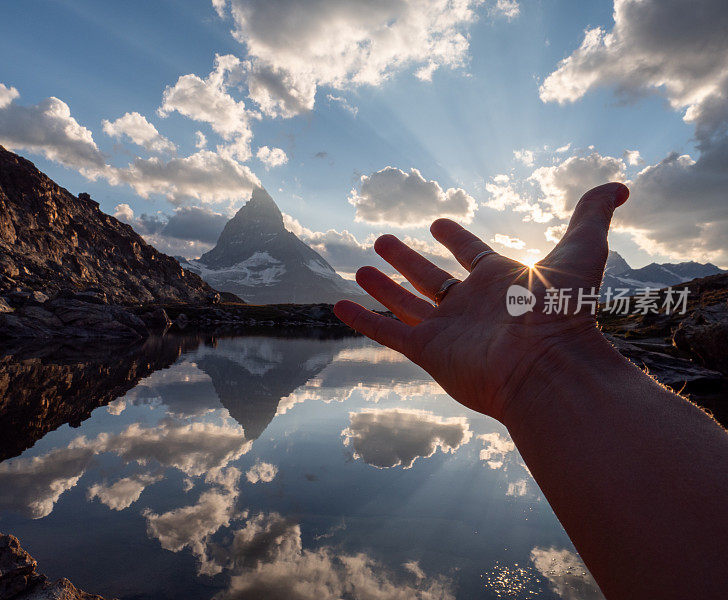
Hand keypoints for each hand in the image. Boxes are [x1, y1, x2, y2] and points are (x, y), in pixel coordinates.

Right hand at [334, 182, 629, 424]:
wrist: (547, 366)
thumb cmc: (564, 310)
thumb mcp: (582, 249)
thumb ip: (593, 214)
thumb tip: (619, 185)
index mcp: (499, 280)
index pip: (471, 254)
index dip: (455, 237)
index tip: (437, 223)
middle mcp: (470, 305)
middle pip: (430, 277)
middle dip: (407, 259)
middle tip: (384, 239)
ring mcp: (447, 330)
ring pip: (405, 303)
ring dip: (382, 285)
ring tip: (359, 265)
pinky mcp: (428, 352)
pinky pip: (387, 332)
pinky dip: (362, 320)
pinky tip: (339, 304)